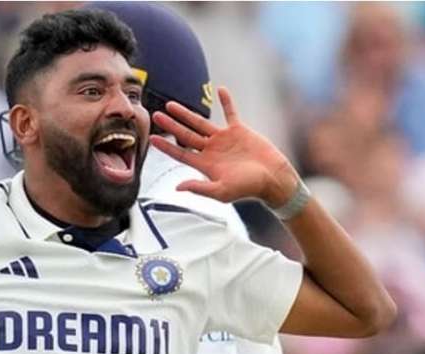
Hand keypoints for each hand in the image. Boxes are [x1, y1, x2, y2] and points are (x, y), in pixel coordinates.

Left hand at [149, 87, 297, 207]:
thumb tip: (178, 188)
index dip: (166, 146)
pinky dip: (226, 102)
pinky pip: (231, 113)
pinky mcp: (239, 131)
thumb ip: (200, 188)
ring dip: (186, 114)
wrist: (273, 179)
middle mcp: (211, 150)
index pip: (180, 153)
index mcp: (205, 164)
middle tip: (156, 115)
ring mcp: (224, 139)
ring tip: (171, 105)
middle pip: (186, 135)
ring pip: (201, 123)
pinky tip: (220, 90)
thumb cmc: (248, 189)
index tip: (152, 138)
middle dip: (171, 125)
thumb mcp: (222, 192)